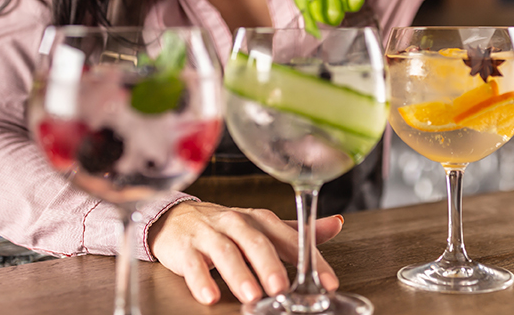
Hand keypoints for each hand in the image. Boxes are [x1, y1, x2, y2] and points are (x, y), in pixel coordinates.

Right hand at [146, 201, 343, 304]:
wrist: (177, 217)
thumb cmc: (225, 227)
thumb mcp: (262, 227)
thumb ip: (296, 232)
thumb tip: (336, 224)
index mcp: (260, 220)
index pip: (290, 238)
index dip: (311, 259)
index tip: (327, 281)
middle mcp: (236, 223)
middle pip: (256, 242)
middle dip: (269, 265)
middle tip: (281, 287)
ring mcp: (210, 234)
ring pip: (226, 252)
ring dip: (239, 274)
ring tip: (252, 295)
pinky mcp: (186, 248)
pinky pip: (193, 264)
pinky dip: (201, 280)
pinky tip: (210, 295)